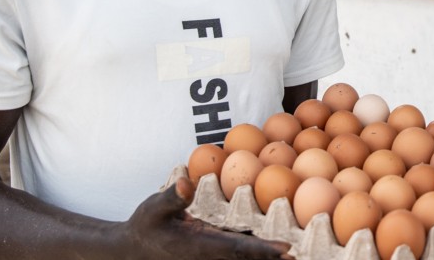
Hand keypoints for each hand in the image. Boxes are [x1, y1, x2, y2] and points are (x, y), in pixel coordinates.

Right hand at [119, 172, 292, 259]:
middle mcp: (210, 254)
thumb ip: (171, 197)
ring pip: (243, 258)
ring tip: (295, 255)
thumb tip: (186, 181)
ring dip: (266, 257)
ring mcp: (211, 256)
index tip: (285, 248)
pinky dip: (254, 252)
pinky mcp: (211, 253)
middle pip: (248, 257)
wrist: (132, 249)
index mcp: (201, 245)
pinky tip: (274, 250)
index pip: (238, 247)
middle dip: (273, 257)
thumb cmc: (144, 226)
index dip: (262, 248)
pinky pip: (236, 254)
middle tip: (301, 255)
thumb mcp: (153, 208)